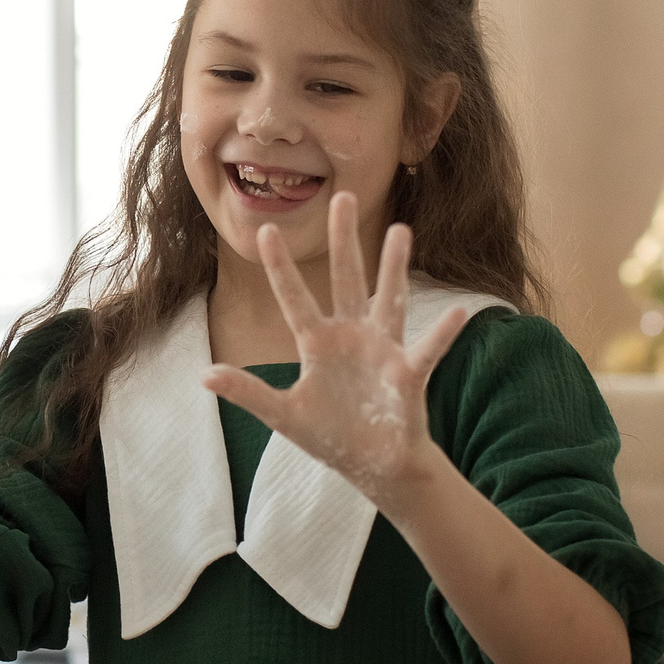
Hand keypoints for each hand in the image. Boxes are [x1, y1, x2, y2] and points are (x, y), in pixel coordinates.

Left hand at [201, 194, 473, 512]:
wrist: (374, 467)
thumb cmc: (332, 435)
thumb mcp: (283, 414)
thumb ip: (248, 392)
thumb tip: (204, 376)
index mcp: (318, 343)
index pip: (295, 298)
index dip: (281, 267)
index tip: (267, 231)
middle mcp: (352, 335)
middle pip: (346, 280)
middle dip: (344, 241)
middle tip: (342, 196)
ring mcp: (383, 351)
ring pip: (389, 300)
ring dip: (394, 268)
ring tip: (401, 230)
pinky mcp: (408, 375)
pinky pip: (427, 351)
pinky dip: (442, 334)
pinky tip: (458, 313)